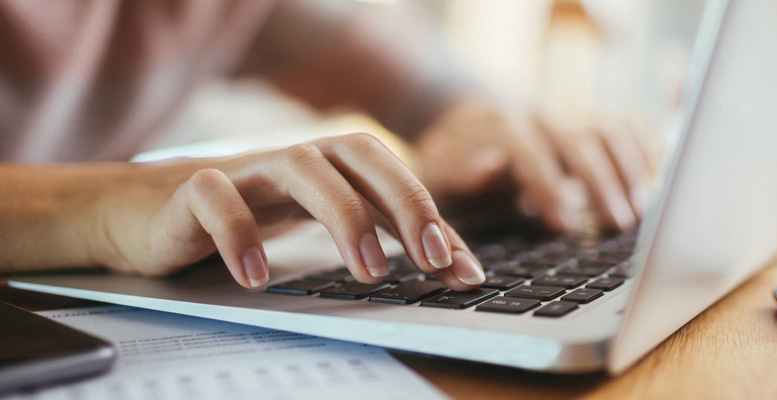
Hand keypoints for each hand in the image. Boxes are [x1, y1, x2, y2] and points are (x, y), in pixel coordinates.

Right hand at [92, 133, 484, 289]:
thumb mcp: (317, 225)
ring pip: (301, 167)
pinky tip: (257, 278)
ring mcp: (246, 169)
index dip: (434, 219)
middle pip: (359, 153)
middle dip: (404, 203)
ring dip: (343, 216)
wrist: (147, 211)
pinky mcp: (192, 189)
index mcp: (329, 164)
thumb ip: (382, 237)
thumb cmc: (247, 216)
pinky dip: (239, 233)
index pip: (394, 177)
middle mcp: (295, 158)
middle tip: (432, 260)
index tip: (465, 271)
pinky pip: (216, 198)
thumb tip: (454, 267)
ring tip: (370, 273)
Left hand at [412, 96, 657, 231]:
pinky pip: (626, 123)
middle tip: (618, 224)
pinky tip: (654, 180)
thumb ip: (462, 172)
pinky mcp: (589, 119)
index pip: (530, 152)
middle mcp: (541, 113)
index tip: (566, 226)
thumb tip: (492, 164)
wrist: (466, 121)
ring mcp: (568, 113)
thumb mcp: (439, 172)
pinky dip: (645, 147)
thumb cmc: (452, 159)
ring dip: (630, 167)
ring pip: (609, 128)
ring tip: (639, 210)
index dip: (550, 188)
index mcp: (501, 125)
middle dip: (602, 181)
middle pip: (580, 137)